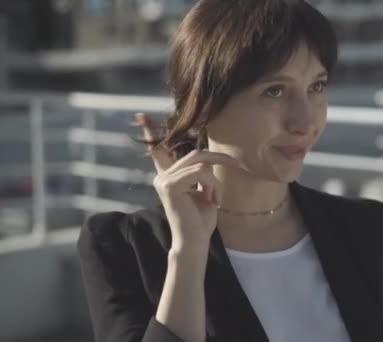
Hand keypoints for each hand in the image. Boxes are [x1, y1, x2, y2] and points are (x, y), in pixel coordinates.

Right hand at [134, 113, 245, 249]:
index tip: (141, 115)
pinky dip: (212, 186)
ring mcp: (163, 180)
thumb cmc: (201, 221)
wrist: (195, 242)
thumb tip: (207, 162)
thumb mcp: (205, 192)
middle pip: (197, 154)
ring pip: (201, 163)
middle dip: (221, 158)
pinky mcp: (169, 185)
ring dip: (216, 181)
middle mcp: (162, 177)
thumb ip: (202, 174)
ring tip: (216, 199)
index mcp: (169, 177)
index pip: (159, 152)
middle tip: (241, 165)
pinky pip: (200, 173)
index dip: (152, 133)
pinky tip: (212, 201)